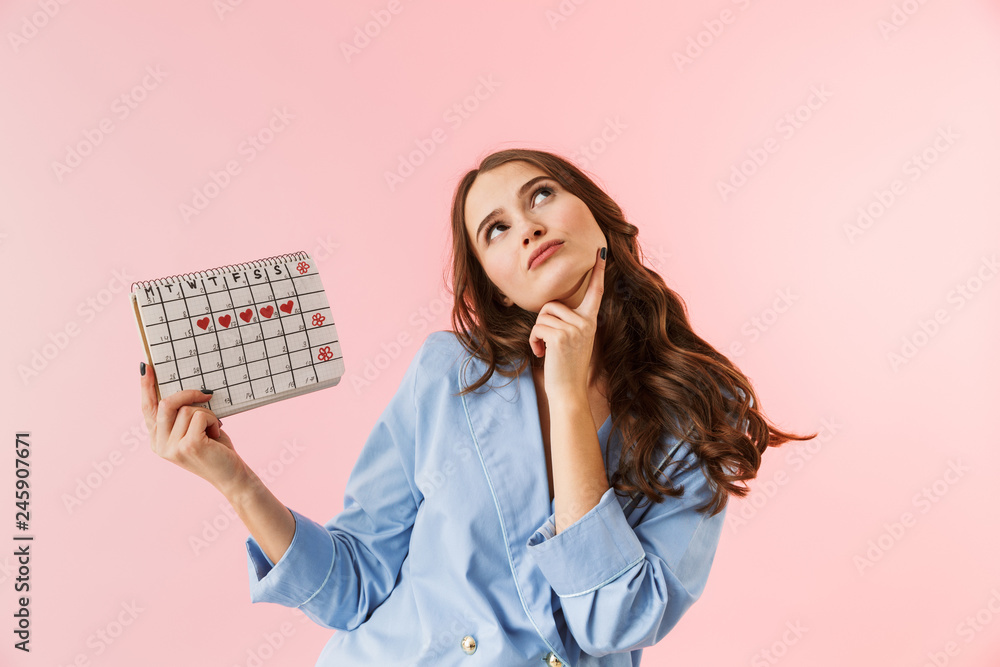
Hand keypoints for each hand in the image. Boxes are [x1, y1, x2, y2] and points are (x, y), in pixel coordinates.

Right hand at [139, 362, 247, 496]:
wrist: (231, 475)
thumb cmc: (216, 449)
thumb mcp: (194, 429)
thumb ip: (181, 414)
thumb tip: (180, 388)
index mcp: (157, 440)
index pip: (147, 409)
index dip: (146, 387)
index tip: (145, 367)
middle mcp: (159, 445)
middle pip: (165, 404)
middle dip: (187, 394)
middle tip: (206, 394)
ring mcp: (172, 447)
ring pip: (186, 409)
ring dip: (206, 413)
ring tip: (213, 428)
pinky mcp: (188, 446)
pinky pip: (200, 416)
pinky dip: (212, 420)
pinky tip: (216, 433)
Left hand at [528, 247, 605, 399]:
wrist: (568, 391)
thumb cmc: (566, 366)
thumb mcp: (572, 340)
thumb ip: (568, 322)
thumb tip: (553, 308)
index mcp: (591, 320)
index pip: (596, 291)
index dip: (598, 270)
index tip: (600, 251)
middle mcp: (587, 322)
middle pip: (552, 305)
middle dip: (542, 322)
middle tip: (548, 342)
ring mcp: (576, 329)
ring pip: (542, 315)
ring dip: (537, 333)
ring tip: (546, 349)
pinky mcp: (561, 336)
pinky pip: (538, 327)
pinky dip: (534, 341)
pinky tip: (542, 354)